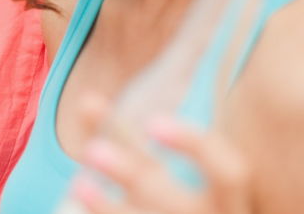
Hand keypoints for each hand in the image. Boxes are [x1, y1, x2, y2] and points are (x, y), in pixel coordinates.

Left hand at [70, 97, 251, 213]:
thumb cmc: (178, 207)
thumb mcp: (170, 181)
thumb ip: (133, 147)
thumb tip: (88, 101)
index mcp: (229, 202)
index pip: (229, 172)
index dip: (195, 145)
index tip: (152, 121)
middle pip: (173, 201)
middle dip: (132, 174)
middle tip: (93, 150)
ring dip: (110, 208)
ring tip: (77, 185)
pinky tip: (74, 213)